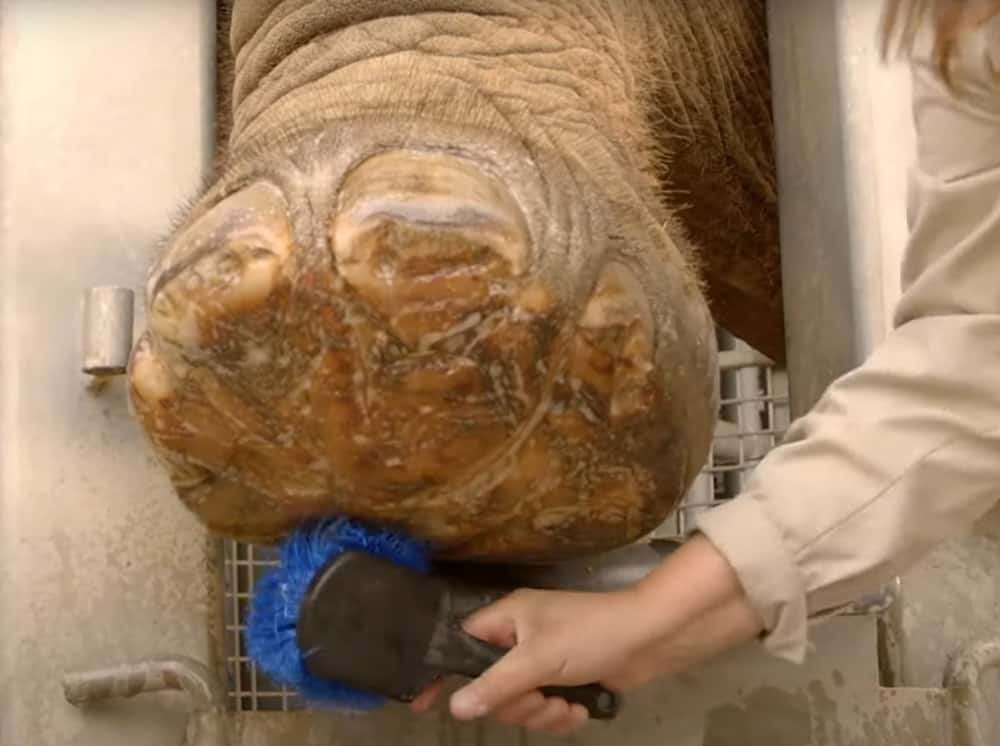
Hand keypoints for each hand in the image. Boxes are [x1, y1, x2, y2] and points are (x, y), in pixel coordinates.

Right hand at [410, 535, 764, 736]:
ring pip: (519, 704)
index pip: (459, 644)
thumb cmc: (591, 633)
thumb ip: (495, 684)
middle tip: (538, 698)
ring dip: (542, 713)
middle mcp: (520, 639)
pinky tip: (580, 708)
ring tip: (565, 703)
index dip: (444, 672)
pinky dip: (561, 715)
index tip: (424, 703)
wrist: (650, 640)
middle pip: (491, 687)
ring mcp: (543, 661)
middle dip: (516, 703)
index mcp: (506, 618)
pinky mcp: (565, 681)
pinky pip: (544, 710)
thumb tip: (455, 707)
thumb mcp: (538, 659)